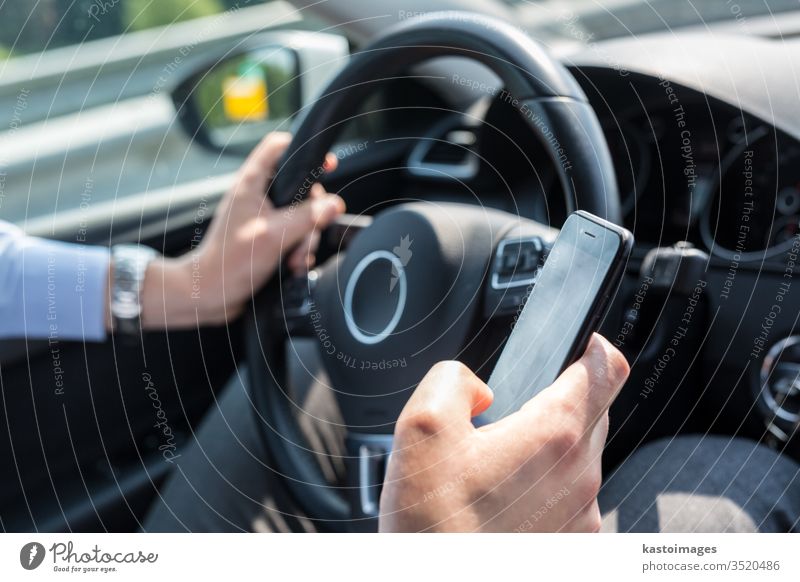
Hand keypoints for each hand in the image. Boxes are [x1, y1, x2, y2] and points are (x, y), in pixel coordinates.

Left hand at [139, 132, 344, 327]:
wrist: (209, 295)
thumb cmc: (229, 264)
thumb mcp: (274, 237)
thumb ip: (307, 218)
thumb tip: (334, 205)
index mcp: (251, 184)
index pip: (278, 148)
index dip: (304, 151)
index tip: (326, 165)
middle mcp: (257, 198)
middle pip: (300, 188)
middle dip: (312, 214)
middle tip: (307, 233)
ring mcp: (263, 219)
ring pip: (302, 217)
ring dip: (306, 240)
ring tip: (294, 259)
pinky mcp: (267, 240)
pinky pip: (295, 238)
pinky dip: (299, 252)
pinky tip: (292, 266)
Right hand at [379, 334, 628, 531]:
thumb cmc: (432, 524)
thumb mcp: (421, 425)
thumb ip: (453, 379)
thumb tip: (477, 390)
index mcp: (553, 435)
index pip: (607, 369)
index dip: (594, 346)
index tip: (580, 342)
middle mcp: (580, 475)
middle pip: (594, 410)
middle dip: (561, 397)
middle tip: (512, 409)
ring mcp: (581, 513)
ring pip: (581, 453)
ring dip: (549, 444)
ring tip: (497, 460)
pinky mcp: (572, 540)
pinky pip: (570, 492)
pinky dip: (546, 482)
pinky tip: (502, 494)